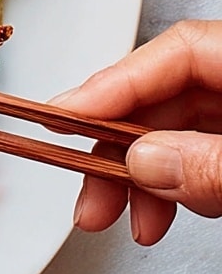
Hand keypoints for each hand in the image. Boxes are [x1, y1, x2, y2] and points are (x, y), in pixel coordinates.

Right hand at [51, 19, 221, 244]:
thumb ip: (211, 163)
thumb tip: (145, 163)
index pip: (178, 49)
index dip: (115, 82)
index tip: (65, 116)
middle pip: (171, 95)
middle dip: (124, 147)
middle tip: (88, 190)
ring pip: (184, 131)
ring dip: (146, 178)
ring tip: (131, 223)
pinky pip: (205, 154)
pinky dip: (181, 187)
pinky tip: (163, 215)